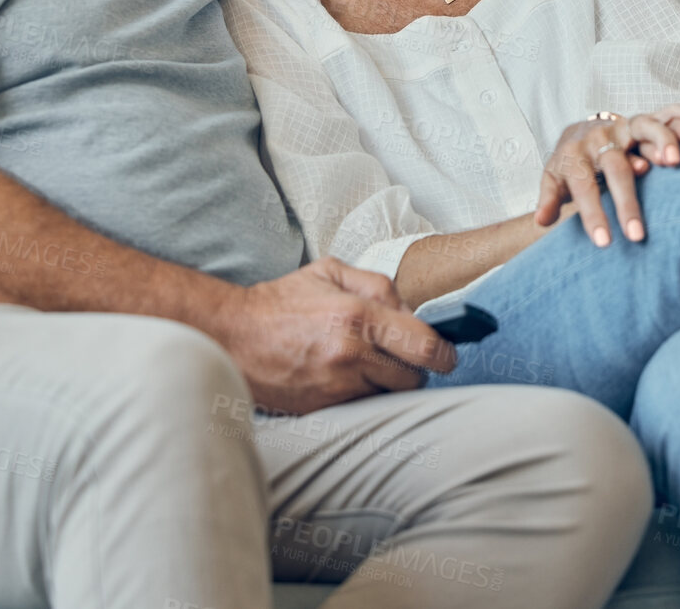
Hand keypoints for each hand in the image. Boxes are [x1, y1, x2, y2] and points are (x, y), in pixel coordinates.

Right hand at [220, 256, 456, 414]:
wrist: (232, 336)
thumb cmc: (282, 301)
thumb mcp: (330, 271)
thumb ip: (378, 284)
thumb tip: (412, 311)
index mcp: (358, 314)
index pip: (425, 345)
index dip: (444, 354)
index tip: (446, 356)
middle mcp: (351, 353)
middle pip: (414, 378)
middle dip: (415, 369)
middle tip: (403, 358)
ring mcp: (337, 386)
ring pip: (390, 396)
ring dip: (388, 384)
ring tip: (369, 366)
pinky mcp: (323, 408)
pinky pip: (363, 408)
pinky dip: (363, 396)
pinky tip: (346, 379)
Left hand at [535, 107, 679, 246]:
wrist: (580, 132)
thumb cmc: (571, 165)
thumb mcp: (555, 179)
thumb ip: (549, 198)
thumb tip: (541, 221)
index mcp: (576, 155)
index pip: (585, 187)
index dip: (593, 214)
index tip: (604, 243)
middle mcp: (602, 138)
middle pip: (616, 167)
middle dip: (627, 200)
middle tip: (637, 235)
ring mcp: (625, 126)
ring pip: (645, 128)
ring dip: (661, 143)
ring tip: (675, 162)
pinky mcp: (645, 120)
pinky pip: (667, 113)